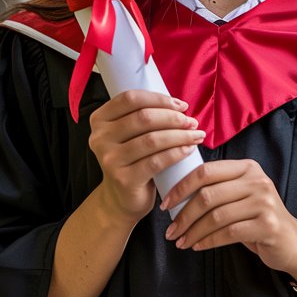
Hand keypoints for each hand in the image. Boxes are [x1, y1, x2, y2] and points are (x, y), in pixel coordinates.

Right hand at [88, 90, 204, 225]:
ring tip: (196, 135)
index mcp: (100, 119)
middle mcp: (99, 138)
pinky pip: (156, 161)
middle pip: (143, 118)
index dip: (159, 99)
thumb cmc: (134, 158)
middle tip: (192, 122)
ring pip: (152, 140)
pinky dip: (177, 153)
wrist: (123, 198)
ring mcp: (110, 160)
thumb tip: (180, 105)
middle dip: (174, 118)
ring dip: (180, 135)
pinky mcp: (124, 179)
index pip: (131, 99)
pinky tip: (189, 150)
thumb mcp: (131, 133)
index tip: (182, 105)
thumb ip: (144, 115)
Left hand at [161, 159, 296, 278]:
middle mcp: (257, 180)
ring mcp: (264, 202)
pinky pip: (228, 232)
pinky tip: (197, 246)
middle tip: (170, 230)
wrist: (290, 240)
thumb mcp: (240, 194)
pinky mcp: (267, 224)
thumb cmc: (256, 217)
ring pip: (216, 216)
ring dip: (193, 231)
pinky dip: (207, 241)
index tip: (166, 204)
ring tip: (181, 241)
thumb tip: (175, 192)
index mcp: (247, 167)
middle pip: (208, 194)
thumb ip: (218, 187)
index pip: (206, 171)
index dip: (182, 187)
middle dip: (184, 214)